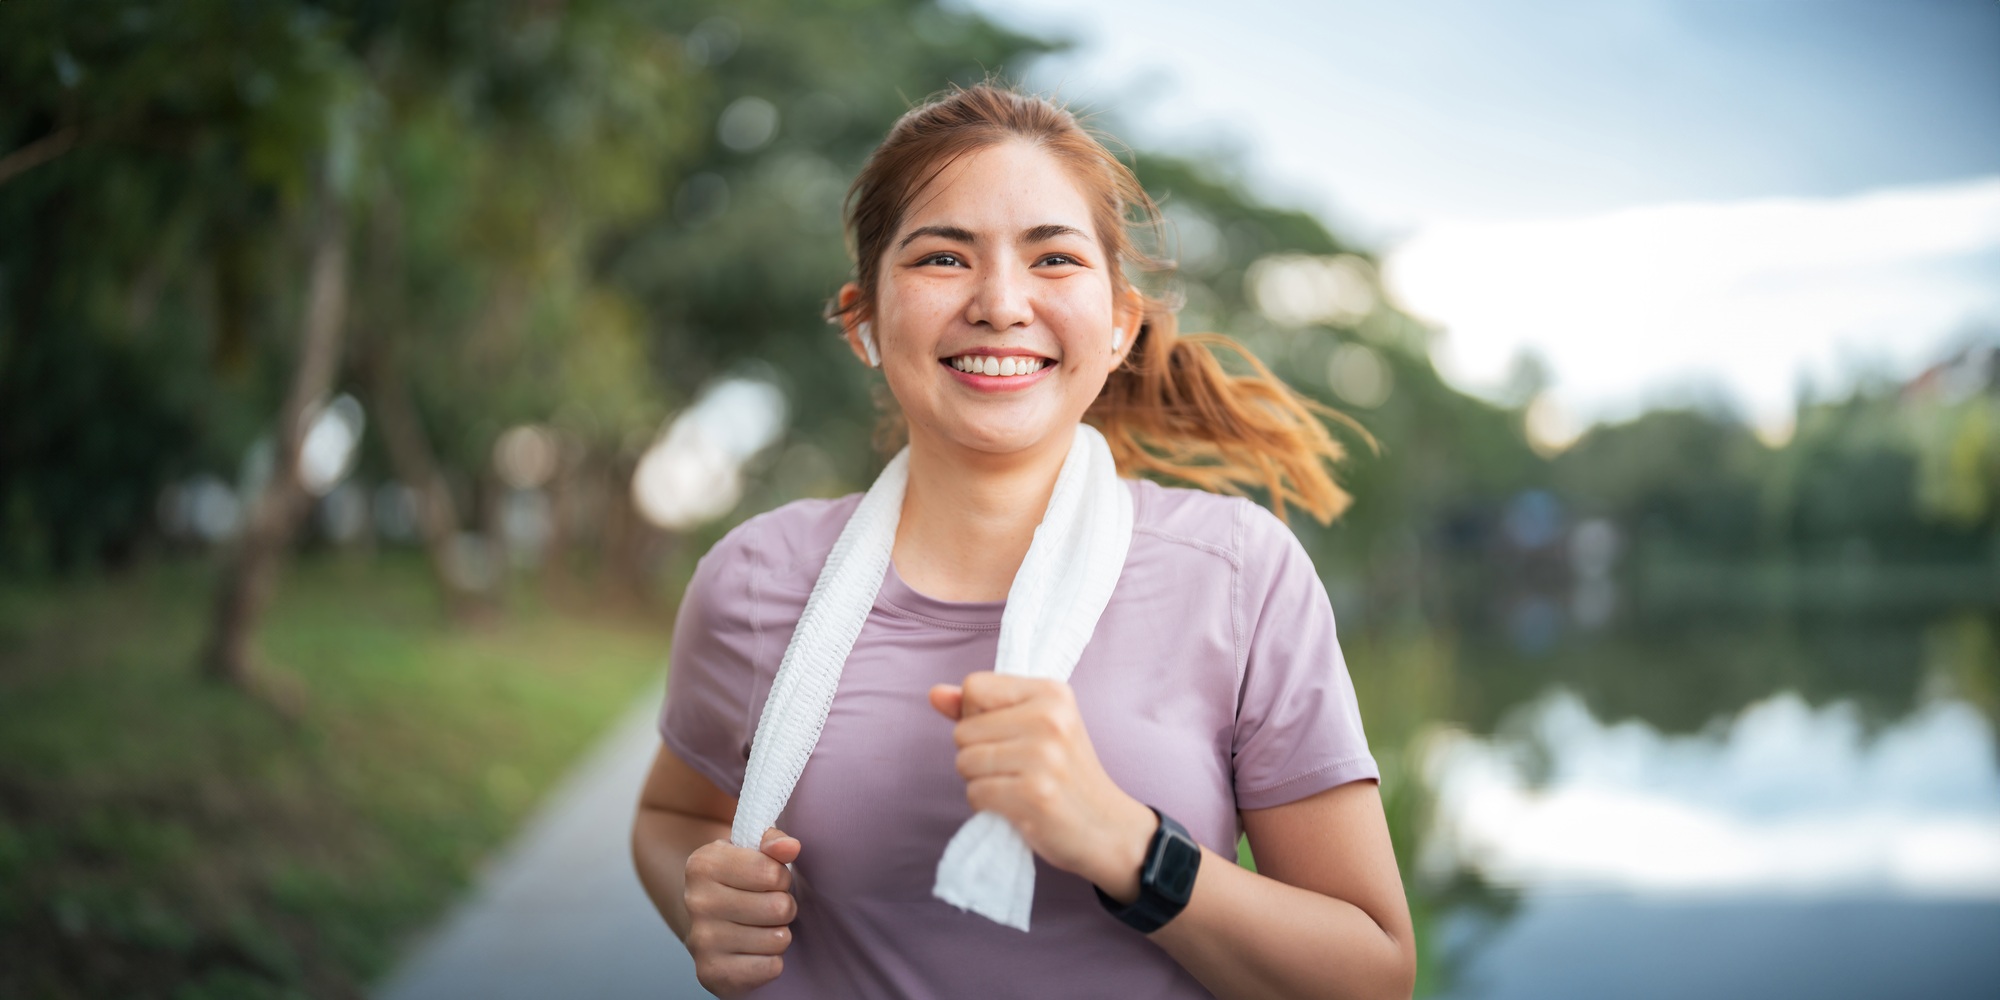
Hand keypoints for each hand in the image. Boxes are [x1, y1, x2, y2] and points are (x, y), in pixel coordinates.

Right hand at [681, 827, 799, 996]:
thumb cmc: (738, 881)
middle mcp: (696, 902)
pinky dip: (771, 961)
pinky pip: (770, 967)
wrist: (706, 923)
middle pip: (779, 907)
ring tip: (761, 927)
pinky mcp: (712, 973)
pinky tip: (755, 951)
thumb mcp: (751, 852)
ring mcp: (701, 940)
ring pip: (778, 938)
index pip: (772, 872)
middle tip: (768, 905)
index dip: (780, 876)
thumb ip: (773, 842)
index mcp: (703, 865)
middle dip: (784, 906)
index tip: (769, 879)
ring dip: (778, 933)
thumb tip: (790, 847)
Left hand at [929, 673, 1157, 900]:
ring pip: (964, 762)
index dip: (975, 715)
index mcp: (1051, 692)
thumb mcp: (1035, 726)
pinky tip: (1016, 806)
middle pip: (963, 730)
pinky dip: (987, 805)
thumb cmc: (1065, 774)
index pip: (974, 687)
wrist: (1108, 828)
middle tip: (1015, 768)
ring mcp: (1042, 757)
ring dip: (980, 781)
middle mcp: (1048, 718)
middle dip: (976, 754)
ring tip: (1015, 786)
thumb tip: (935, 694)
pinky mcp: (1033, 795)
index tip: (1005, 734)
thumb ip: (982, 708)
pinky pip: (975, 793)